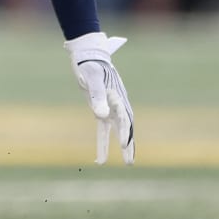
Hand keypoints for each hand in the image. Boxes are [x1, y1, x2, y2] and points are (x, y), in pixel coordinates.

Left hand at [66, 32, 134, 164]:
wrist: (89, 55)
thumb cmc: (91, 65)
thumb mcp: (92, 79)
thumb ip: (97, 96)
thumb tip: (101, 116)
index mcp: (118, 97)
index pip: (124, 118)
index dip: (125, 132)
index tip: (124, 145)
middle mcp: (118, 104)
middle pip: (127, 127)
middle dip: (129, 144)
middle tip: (130, 162)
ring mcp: (111, 107)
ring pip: (119, 130)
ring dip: (122, 145)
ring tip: (127, 163)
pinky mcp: (101, 110)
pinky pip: (104, 130)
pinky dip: (103, 143)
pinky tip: (100, 158)